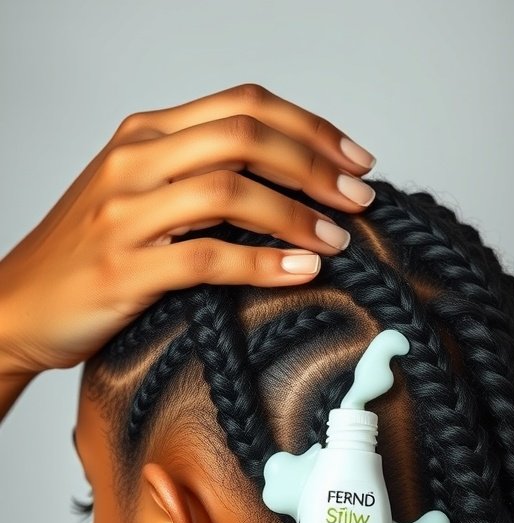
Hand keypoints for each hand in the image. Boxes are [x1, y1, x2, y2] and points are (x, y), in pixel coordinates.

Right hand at [0, 82, 375, 375]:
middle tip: (359, 198)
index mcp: (145, 133)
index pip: (244, 105)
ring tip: (336, 241)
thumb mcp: (139, 197)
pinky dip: (263, 263)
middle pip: (244, 136)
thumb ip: (198, 179)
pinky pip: (208, 258)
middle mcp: (135, 160)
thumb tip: (286, 188)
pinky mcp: (123, 269)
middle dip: (315, 165)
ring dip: (297, 214)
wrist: (18, 305)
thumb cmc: (86, 256)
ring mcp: (125, 214)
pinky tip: (300, 272)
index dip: (310, 128)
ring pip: (229, 190)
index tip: (355, 159)